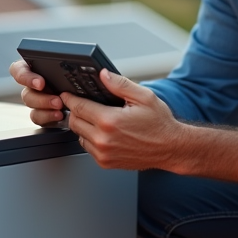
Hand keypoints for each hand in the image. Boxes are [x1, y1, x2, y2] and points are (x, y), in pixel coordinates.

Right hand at [9, 59, 67, 126]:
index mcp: (32, 68)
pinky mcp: (42, 113)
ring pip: (32, 107)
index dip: (25, 77)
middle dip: (41, 98)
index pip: (18, 70)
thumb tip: (68, 56)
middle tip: (57, 100)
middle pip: (26, 93)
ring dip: (45, 108)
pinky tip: (61, 115)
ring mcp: (36, 100)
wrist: (81, 90)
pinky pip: (39, 118)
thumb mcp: (67, 61)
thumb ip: (61, 60)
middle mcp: (31, 85)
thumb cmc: (73, 70)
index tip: (40, 83)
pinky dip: (49, 117)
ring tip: (61, 108)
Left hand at [60, 69, 181, 170]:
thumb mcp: (144, 97)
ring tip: (97, 119)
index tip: (66, 94)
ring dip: (83, 126)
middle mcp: (103, 140)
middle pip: (74, 121)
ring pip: (79, 135)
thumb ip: (120, 84)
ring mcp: (103, 153)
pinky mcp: (105, 163)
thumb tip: (103, 75)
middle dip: (76, 111)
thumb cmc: (159, 124)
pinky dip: (91, 139)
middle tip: (84, 105)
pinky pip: (88, 148)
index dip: (70, 98)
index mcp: (110, 121)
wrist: (170, 148)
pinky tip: (104, 132)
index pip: (78, 107)